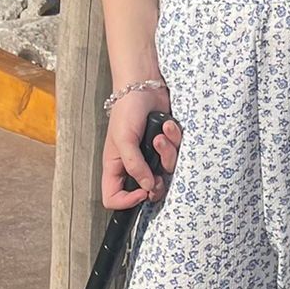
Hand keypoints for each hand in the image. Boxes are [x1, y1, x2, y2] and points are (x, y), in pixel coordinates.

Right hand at [101, 86, 180, 209]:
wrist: (145, 86)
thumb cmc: (127, 110)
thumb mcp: (124, 140)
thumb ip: (134, 166)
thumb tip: (148, 188)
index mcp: (115, 167)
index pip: (113, 198)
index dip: (127, 202)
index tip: (142, 192)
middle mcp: (133, 165)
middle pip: (146, 191)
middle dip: (157, 182)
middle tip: (159, 174)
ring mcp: (150, 156)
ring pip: (165, 170)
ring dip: (166, 152)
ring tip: (161, 135)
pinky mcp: (166, 145)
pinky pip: (176, 152)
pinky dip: (173, 138)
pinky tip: (167, 125)